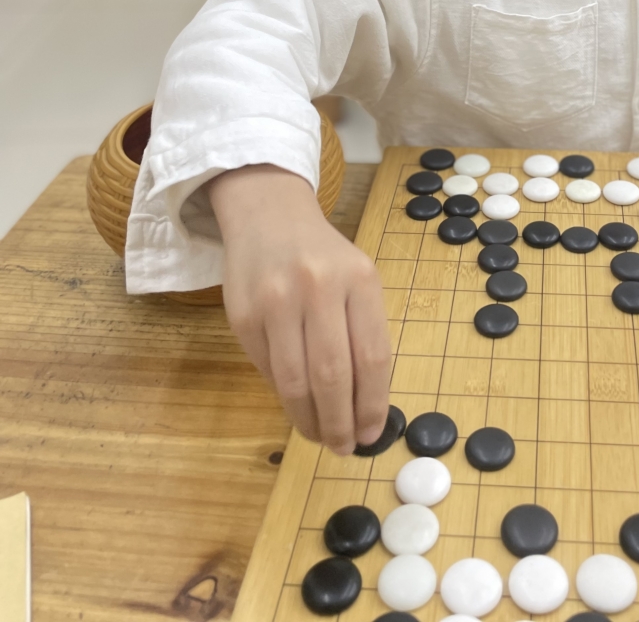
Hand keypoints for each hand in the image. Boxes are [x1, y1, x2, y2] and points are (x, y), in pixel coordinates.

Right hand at [208, 165, 390, 452]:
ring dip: (310, 420)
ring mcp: (276, 300)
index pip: (372, 357)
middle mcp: (318, 287)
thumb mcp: (357, 279)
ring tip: (320, 436)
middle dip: (341, 422)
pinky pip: (267, 370)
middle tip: (345, 446)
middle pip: (333, 375)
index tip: (372, 434)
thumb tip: (366, 407)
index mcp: (358, 279)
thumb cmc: (322, 256)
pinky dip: (284, 395)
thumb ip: (363, 333)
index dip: (373, 405)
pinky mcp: (243, 315)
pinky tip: (296, 404)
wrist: (269, 214)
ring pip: (295, 381)